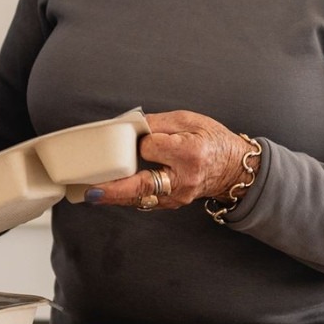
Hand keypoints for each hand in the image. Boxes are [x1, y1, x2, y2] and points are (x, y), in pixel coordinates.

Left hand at [83, 110, 257, 208]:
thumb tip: (129, 125)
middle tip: (90, 189)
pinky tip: (108, 193)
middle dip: (113, 188)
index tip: (140, 136)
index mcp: (190, 152)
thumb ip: (157, 122)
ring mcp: (178, 195)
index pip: (152, 148)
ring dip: (114, 196)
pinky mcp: (173, 203)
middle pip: (141, 185)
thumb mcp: (188, 120)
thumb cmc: (212, 140)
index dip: (141, 141)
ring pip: (140, 198)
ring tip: (90, 192)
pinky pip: (145, 201)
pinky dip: (126, 197)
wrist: (233, 168)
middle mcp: (184, 178)